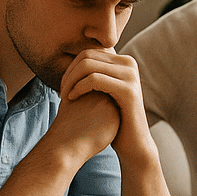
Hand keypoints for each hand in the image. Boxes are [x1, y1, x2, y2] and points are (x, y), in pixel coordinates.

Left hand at [60, 49, 157, 166]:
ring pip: (88, 65)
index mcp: (124, 62)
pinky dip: (78, 87)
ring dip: (71, 80)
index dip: (71, 67)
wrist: (133, 144)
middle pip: (87, 55)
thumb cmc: (114, 120)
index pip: (88, 52)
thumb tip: (71, 62)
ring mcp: (131, 76)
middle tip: (63, 92)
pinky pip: (94, 79)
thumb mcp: (104, 92)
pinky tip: (72, 99)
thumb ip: (94, 74)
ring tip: (66, 96)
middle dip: (69, 72)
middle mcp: (130, 64)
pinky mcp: (128, 90)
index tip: (64, 86)